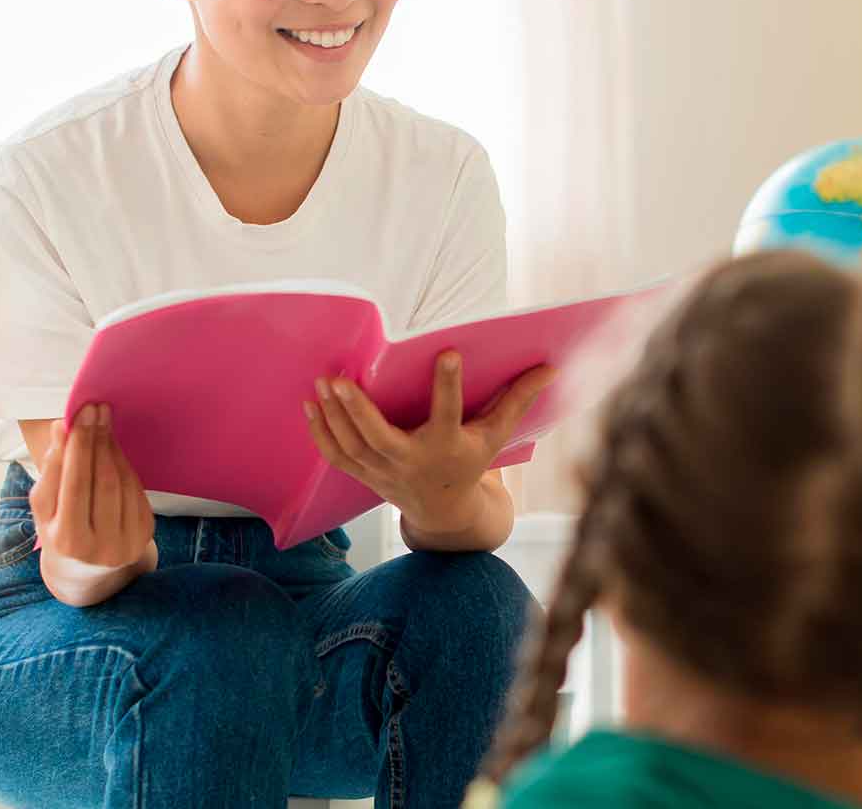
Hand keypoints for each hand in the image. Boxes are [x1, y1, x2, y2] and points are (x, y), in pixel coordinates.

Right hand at [30, 404, 154, 573]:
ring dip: (111, 446)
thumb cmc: (59, 528)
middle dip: (96, 440)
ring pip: (120, 482)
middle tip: (93, 409)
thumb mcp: (45, 507)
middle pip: (100, 481)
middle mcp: (100, 547)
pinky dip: (123, 463)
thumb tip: (61, 428)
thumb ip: (50, 470)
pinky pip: (135, 489)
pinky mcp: (144, 534)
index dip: (76, 447)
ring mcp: (127, 542)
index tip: (76, 416)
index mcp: (67, 542)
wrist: (87, 568)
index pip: (73, 485)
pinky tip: (113, 445)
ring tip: (102, 421)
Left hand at [304, 353, 555, 534]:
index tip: (446, 351)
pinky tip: (311, 405)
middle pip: (380, 438)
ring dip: (333, 416)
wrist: (443, 509)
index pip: (448, 412)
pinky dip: (321, 434)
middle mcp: (412, 461)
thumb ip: (517, 400)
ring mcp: (384, 472)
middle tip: (340, 379)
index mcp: (447, 446)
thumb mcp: (496, 434)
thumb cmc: (470, 460)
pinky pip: (337, 457)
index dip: (448, 384)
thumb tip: (550, 367)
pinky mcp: (365, 475)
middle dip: (358, 411)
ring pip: (352, 447)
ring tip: (322, 381)